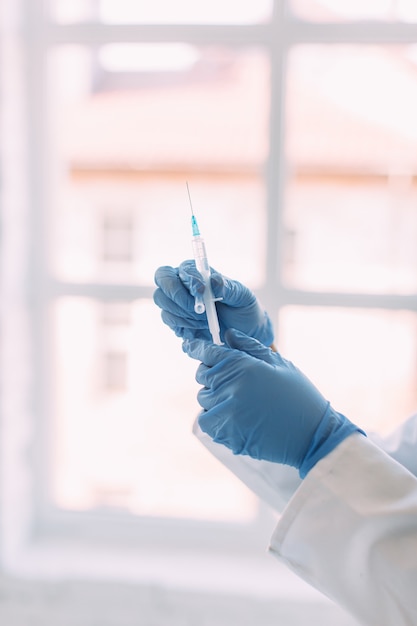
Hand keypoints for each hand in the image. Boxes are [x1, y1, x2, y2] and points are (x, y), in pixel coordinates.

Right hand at [153, 260, 273, 344]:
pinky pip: (170, 322)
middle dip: (178, 296)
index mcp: (197, 273)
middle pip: (163, 281)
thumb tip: (214, 281)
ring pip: (164, 303)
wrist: (245, 333)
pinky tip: (201, 328)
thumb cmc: (244, 309)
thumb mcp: (243, 296)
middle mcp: (183, 285)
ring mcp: (176, 304)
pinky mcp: (177, 323)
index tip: (201, 290)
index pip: (181, 268)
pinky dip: (185, 325)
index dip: (188, 278)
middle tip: (199, 309)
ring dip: (184, 313)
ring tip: (206, 320)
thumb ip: (229, 287)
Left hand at [183, 329, 362, 476]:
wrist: (312, 435)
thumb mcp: (279, 364)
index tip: (189, 346)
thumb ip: (250, 347)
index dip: (197, 347)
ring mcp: (227, 412)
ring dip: (214, 398)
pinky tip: (233, 417)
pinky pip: (206, 421)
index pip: (208, 352)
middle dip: (212, 373)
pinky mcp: (226, 434)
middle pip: (203, 375)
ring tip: (237, 401)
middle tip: (231, 379)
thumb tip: (228, 335)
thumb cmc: (299, 396)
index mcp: (243, 366)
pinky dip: (214, 418)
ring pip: (204, 399)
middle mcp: (231, 387)